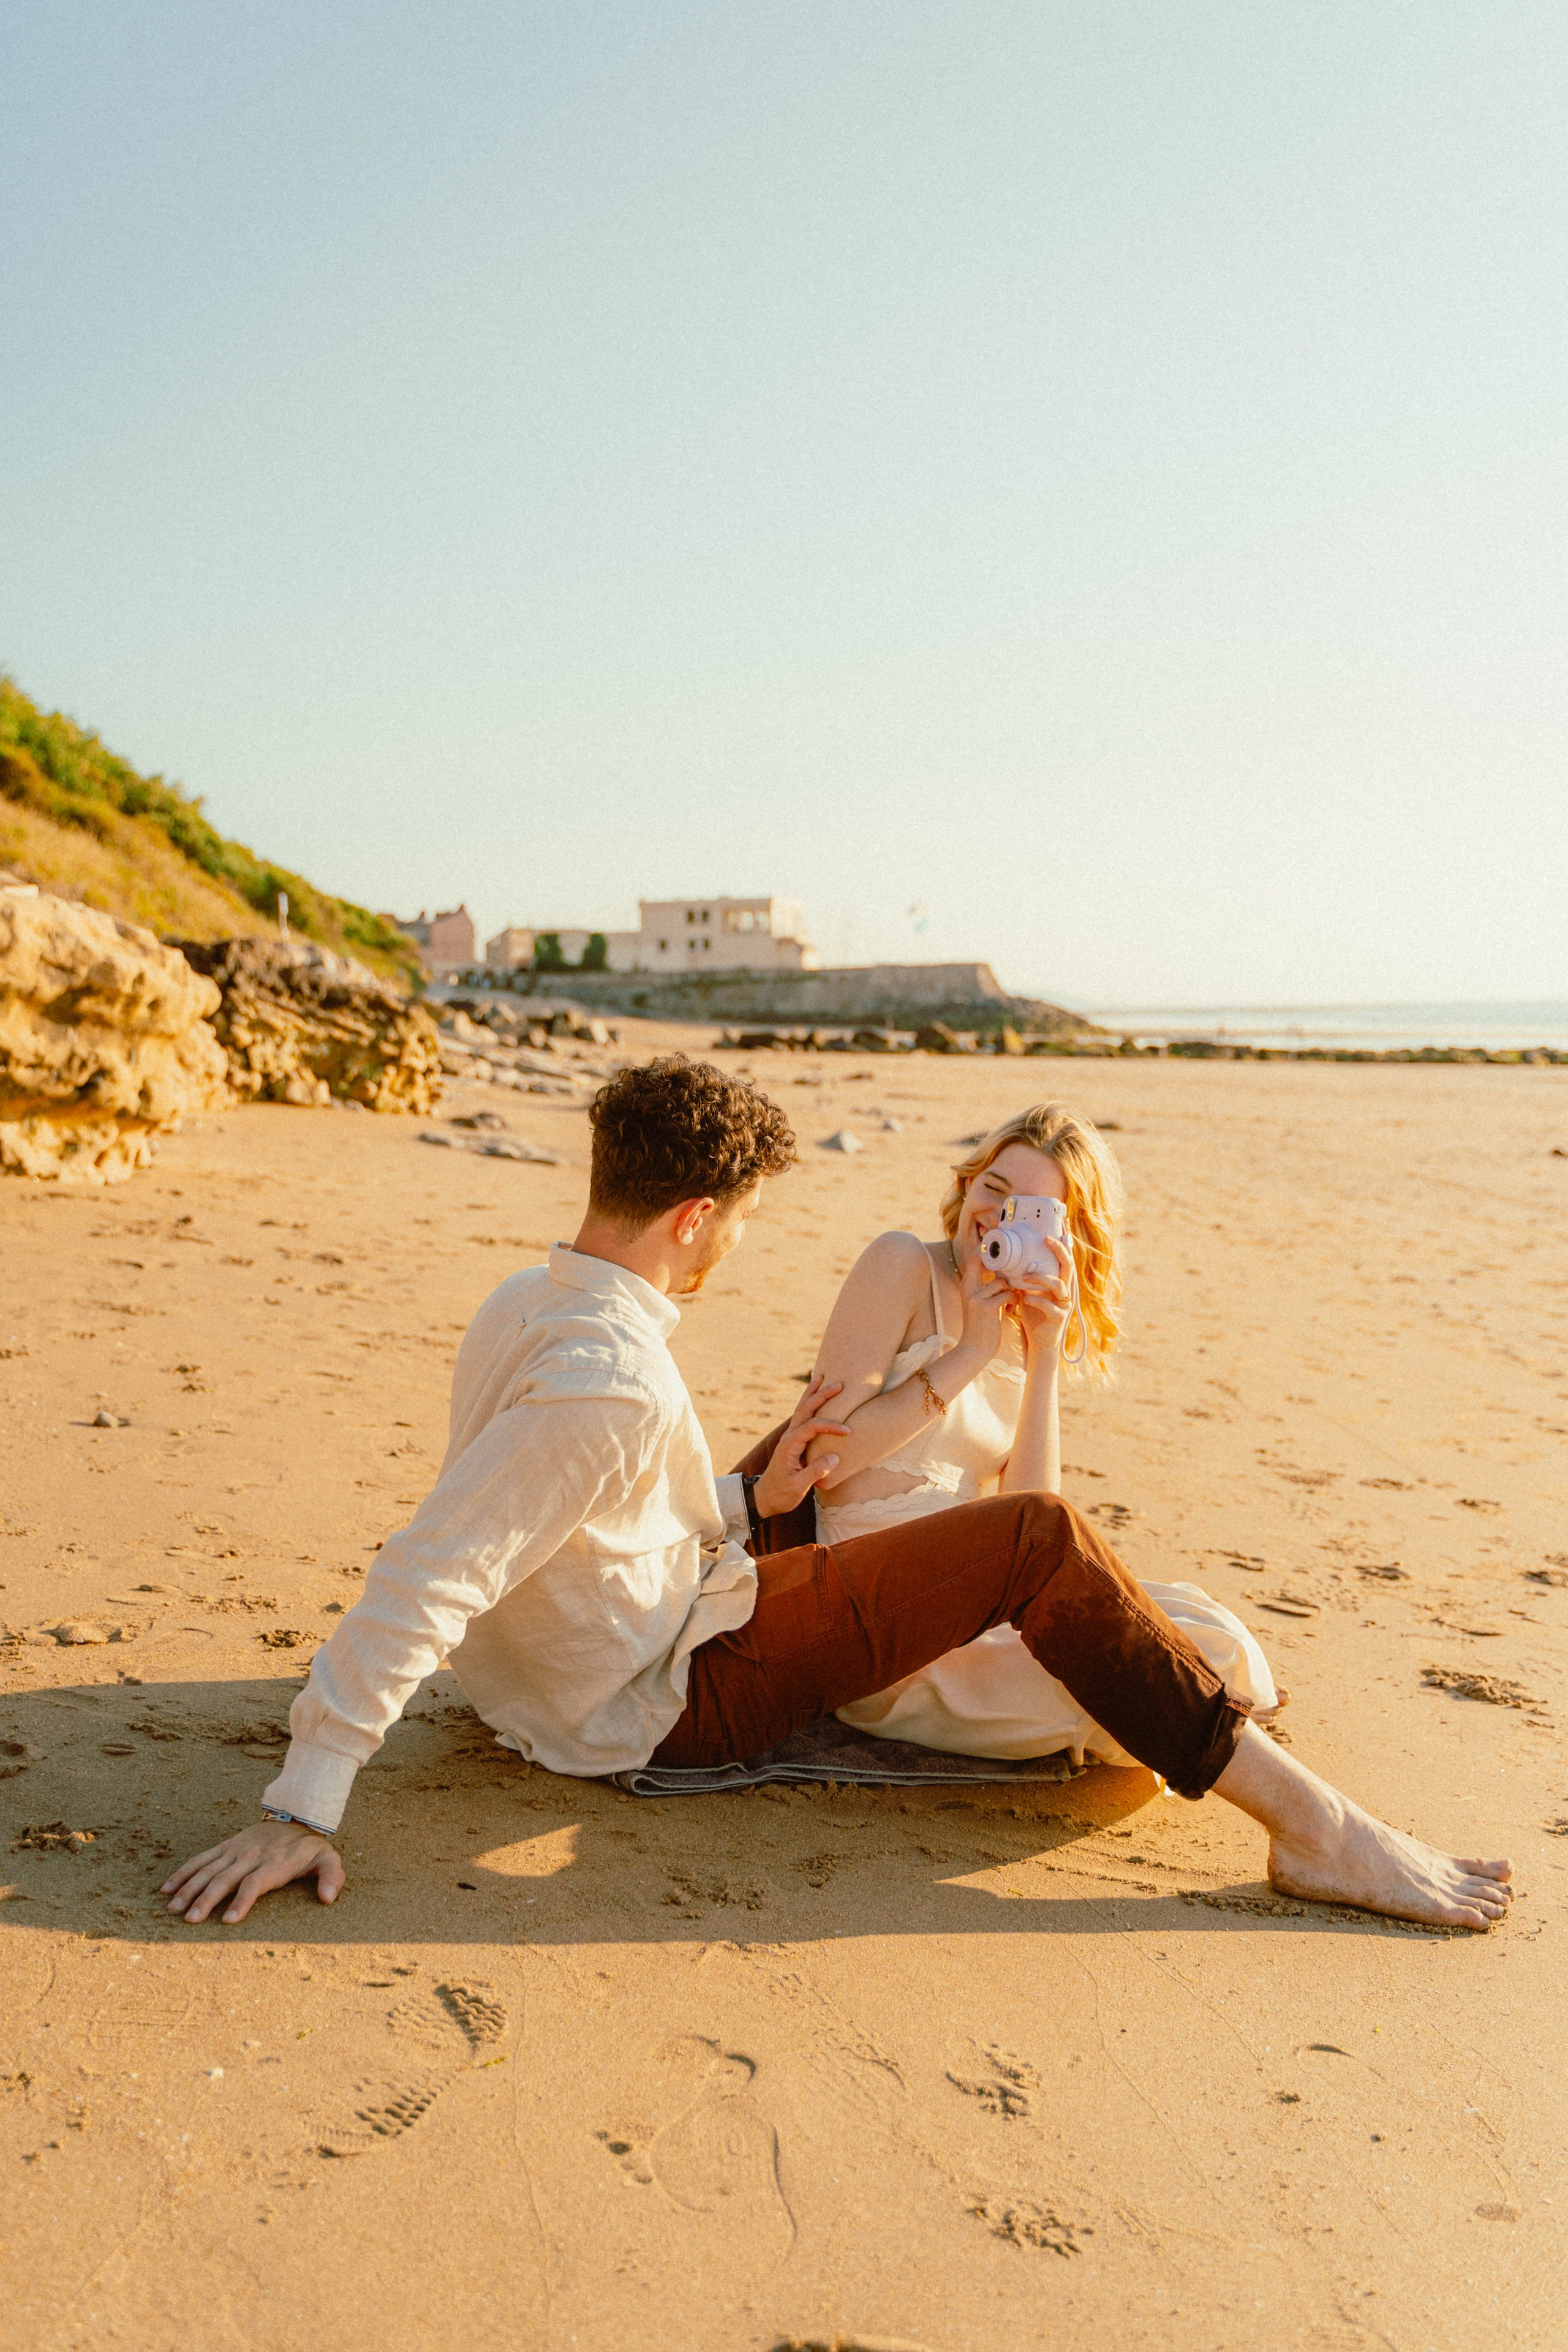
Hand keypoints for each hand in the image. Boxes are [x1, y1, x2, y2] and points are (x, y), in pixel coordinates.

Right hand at [161, 1819, 343, 1925]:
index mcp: (273, 1864)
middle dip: (206, 1900)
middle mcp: (250, 1857)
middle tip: (190, 1920)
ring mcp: (235, 1851)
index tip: (227, 1920)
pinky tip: (166, 1887)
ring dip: (189, 1888)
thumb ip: (332, 1877)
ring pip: (207, 1870)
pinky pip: (201, 1859)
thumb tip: (329, 1898)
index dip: (241, 1901)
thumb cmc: (310, 1846)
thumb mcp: (328, 1859)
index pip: (254, 1884)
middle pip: (224, 1879)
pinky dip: (183, 1872)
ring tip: (173, 1908)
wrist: (296, 1814)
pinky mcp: (225, 1846)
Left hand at [753, 1375, 849, 1516]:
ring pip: (802, 1409)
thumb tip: (834, 1456)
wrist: (765, 1498)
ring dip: (813, 1394)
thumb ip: (815, 1471)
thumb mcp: (798, 1486)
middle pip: (805, 1409)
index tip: (848, 1431)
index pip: (812, 1426)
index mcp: (790, 1445)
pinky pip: (803, 1417)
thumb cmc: (782, 1494)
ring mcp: (790, 1437)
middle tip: (838, 1384)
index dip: (831, 1426)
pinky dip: (810, 1404)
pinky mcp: (794, 1441)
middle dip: (821, 1395)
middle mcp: (789, 1436)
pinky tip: (816, 1397)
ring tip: (822, 1377)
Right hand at [955, 1248, 1012, 1360]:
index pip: (973, 1258)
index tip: (1001, 1249)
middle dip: (999, 1262)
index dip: (985, 1250)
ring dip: (1010, 1290)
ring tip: (1011, 1301)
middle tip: (1012, 1267)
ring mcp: (976, 1297)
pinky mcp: (987, 1308)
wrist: (974, 1350)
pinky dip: (1012, 1301)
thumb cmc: (980, 1326)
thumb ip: (986, 1287)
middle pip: (982, 1261)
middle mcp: (968, 1288)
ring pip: (1001, 1282)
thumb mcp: (979, 1303)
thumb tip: (1002, 1272)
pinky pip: (1007, 1295)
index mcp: (966, 1286)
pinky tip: (1011, 1309)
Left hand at [1007, 1232, 1074, 1355]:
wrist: (1039, 1341)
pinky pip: (1050, 1306)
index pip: (1065, 1257)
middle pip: (1069, 1265)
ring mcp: (1064, 1304)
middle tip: (1047, 1239)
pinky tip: (1024, 1299)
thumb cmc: (1034, 1313)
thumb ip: (1025, 1275)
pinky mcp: (1059, 1318)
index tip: (1062, 1223)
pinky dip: (1036, 1300)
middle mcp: (1066, 1290)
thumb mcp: (1028, 1291)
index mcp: (1059, 1281)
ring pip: (1060, 1285)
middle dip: (1059, 1250)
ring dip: (1041, 1278)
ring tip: (1024, 1277)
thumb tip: (1007, 1257)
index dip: (1065, 1240)